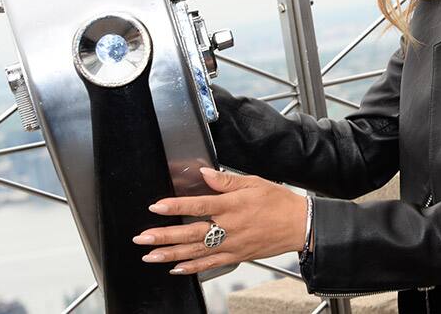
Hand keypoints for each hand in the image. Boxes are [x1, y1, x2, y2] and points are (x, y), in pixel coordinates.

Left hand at [133, 167, 307, 274]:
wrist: (298, 225)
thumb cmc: (278, 202)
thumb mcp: (254, 182)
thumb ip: (226, 180)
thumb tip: (204, 173)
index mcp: (233, 205)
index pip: (199, 205)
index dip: (176, 206)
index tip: (156, 207)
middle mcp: (230, 227)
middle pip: (191, 233)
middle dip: (164, 236)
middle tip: (142, 239)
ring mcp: (232, 245)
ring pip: (196, 252)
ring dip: (171, 254)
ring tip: (150, 255)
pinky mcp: (236, 256)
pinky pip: (210, 264)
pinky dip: (192, 268)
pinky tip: (176, 268)